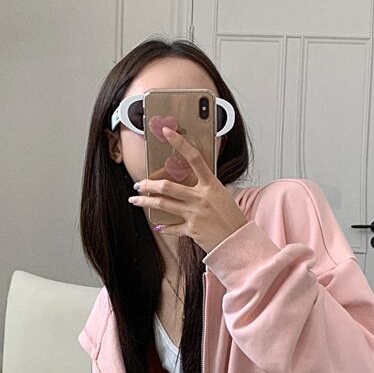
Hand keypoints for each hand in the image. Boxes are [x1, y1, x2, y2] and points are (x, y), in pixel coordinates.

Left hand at [128, 126, 248, 253]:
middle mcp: (200, 197)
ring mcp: (194, 214)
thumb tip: (186, 181)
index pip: (194, 158)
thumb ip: (204, 187)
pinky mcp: (191, 229)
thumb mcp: (220, 194)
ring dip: (145, 202)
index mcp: (211, 184)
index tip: (168, 132)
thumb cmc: (231, 216)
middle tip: (138, 184)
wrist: (238, 240)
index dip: (180, 143)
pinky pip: (171, 226)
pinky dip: (164, 226)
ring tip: (135, 200)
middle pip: (167, 186)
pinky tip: (158, 225)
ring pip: (163, 204)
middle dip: (148, 185)